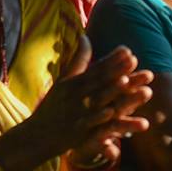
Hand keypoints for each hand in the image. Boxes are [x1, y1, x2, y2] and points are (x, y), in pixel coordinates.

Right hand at [24, 38, 151, 159]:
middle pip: (100, 82)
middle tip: (134, 60)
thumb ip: (78, 59)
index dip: (112, 60)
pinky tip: (112, 112)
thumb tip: (85, 36)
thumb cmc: (54, 105)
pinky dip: (100, 119)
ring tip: (126, 81)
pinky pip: (91, 126)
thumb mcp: (64, 80)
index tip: (128, 50)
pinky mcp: (78, 133)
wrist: (37, 136)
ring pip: (99, 102)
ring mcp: (78, 114)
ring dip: (112, 91)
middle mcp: (78, 96)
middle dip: (117, 71)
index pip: (97, 68)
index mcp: (76, 83)